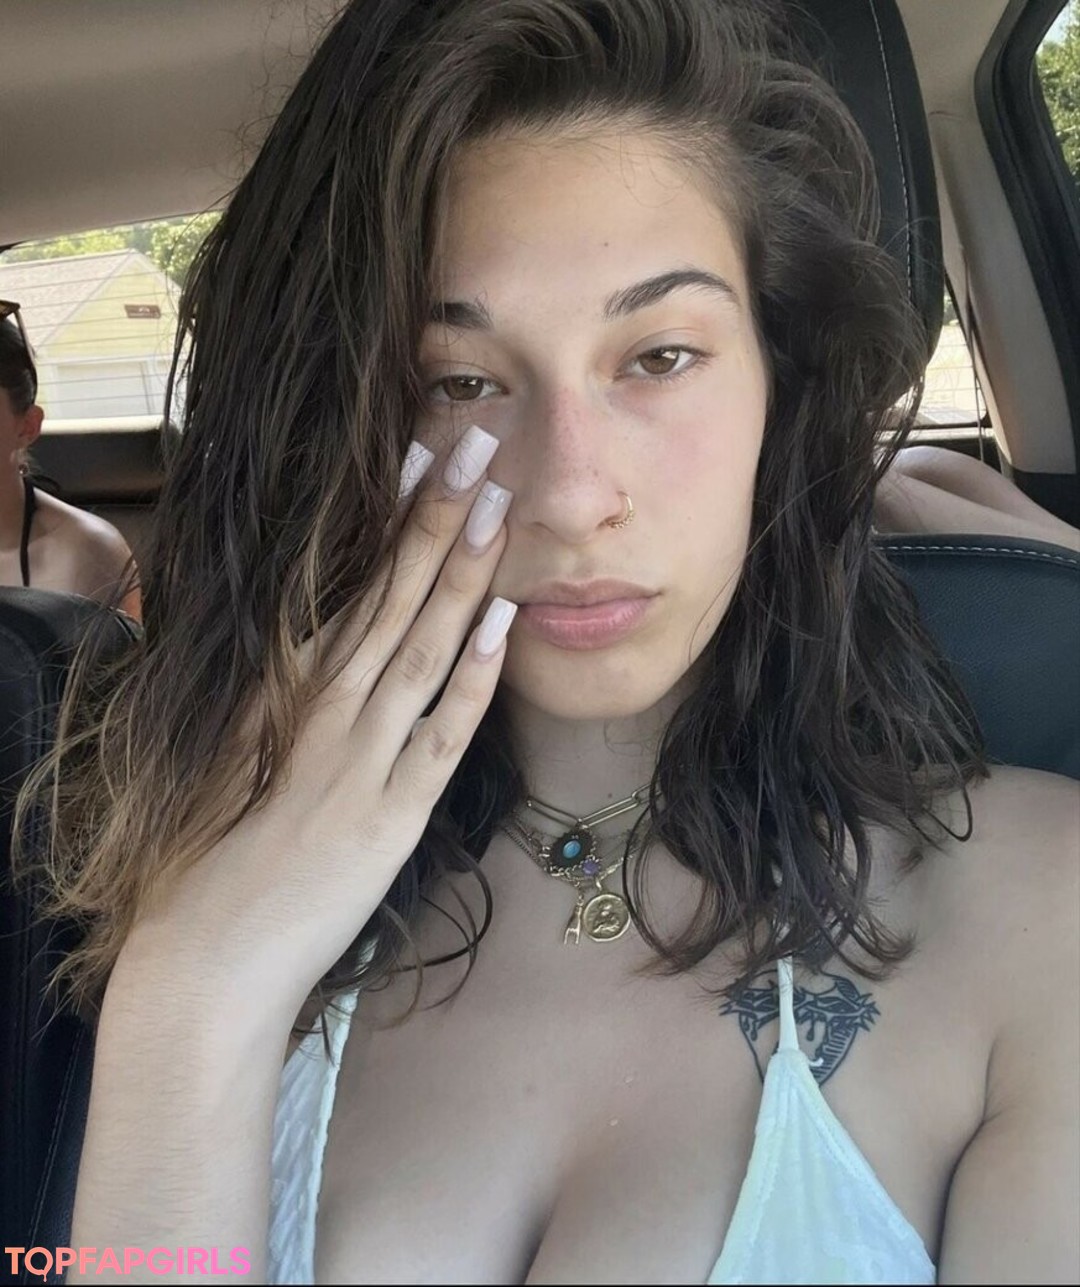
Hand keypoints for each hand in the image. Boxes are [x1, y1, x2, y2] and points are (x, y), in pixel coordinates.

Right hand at [119, 424, 514, 1019]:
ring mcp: (360, 758)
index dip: (390, 523)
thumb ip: (276, 706)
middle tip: (473, 441)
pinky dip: (473, 676)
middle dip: (436, 516)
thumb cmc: (209, 867)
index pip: (350, 589)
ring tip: (497, 500)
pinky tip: (502, 621)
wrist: (205, 963)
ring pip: (420, 645)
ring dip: (460, 571)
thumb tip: (314, 653)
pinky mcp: (390, 814)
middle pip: (391, 596)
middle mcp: (324, 709)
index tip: (420, 460)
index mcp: (286, 693)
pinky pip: (442, 733)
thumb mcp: (238, 763)